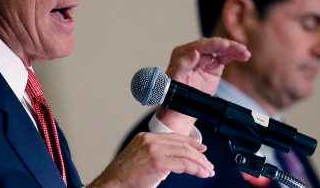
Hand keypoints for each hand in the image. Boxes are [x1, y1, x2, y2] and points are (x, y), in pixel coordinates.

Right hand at [87, 132, 213, 187]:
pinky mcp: (158, 162)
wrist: (111, 184)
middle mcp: (150, 140)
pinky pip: (183, 164)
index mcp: (146, 137)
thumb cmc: (123, 177)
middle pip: (182, 144)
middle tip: (208, 164)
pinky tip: (201, 173)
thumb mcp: (139, 158)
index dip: (191, 142)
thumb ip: (155, 154)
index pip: (174, 137)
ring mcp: (154, 150)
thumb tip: (174, 159)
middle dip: (199, 155)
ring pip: (185, 153)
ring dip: (200, 163)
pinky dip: (195, 168)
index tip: (201, 148)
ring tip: (207, 170)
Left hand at [157, 37, 250, 134]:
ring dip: (234, 50)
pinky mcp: (213, 67)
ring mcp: (205, 60)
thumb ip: (183, 65)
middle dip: (228, 46)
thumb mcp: (175, 80)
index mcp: (182, 53)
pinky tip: (244, 56)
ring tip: (245, 53)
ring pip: (221, 51)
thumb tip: (195, 53)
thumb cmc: (173, 94)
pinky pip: (225, 58)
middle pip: (213, 46)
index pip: (200, 46)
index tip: (225, 44)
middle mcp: (194, 53)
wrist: (180, 109)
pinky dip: (235, 56)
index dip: (214, 44)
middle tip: (240, 48)